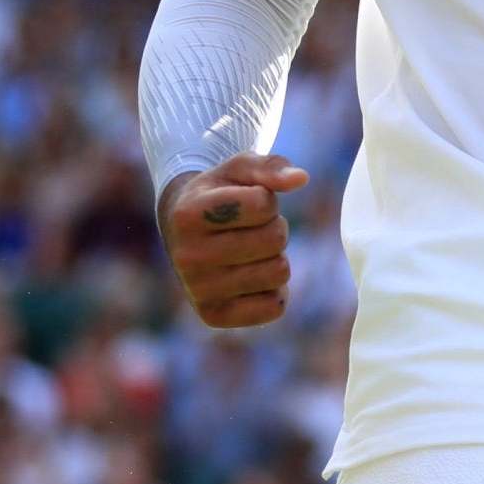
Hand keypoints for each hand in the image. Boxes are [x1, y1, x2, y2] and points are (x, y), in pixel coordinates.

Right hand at [157, 154, 308, 328]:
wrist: (183, 231)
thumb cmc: (218, 194)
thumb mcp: (238, 169)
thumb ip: (270, 166)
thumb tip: (300, 178)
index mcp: (188, 214)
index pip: (263, 204)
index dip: (266, 200)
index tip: (244, 202)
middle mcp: (187, 256)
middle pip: (275, 239)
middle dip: (274, 229)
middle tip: (250, 229)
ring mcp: (198, 290)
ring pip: (279, 272)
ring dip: (275, 258)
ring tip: (249, 251)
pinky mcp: (214, 316)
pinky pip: (275, 307)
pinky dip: (273, 290)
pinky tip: (250, 278)